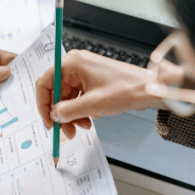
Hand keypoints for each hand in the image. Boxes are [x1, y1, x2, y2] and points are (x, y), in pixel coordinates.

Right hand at [35, 50, 159, 139]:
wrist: (150, 89)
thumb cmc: (127, 89)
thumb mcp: (93, 105)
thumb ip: (68, 111)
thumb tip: (53, 115)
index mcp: (72, 64)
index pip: (45, 83)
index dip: (43, 105)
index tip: (49, 122)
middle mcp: (75, 65)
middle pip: (56, 93)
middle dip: (61, 114)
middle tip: (67, 131)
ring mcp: (84, 73)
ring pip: (67, 98)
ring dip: (72, 115)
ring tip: (83, 126)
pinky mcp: (91, 81)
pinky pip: (78, 98)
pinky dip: (81, 111)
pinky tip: (90, 119)